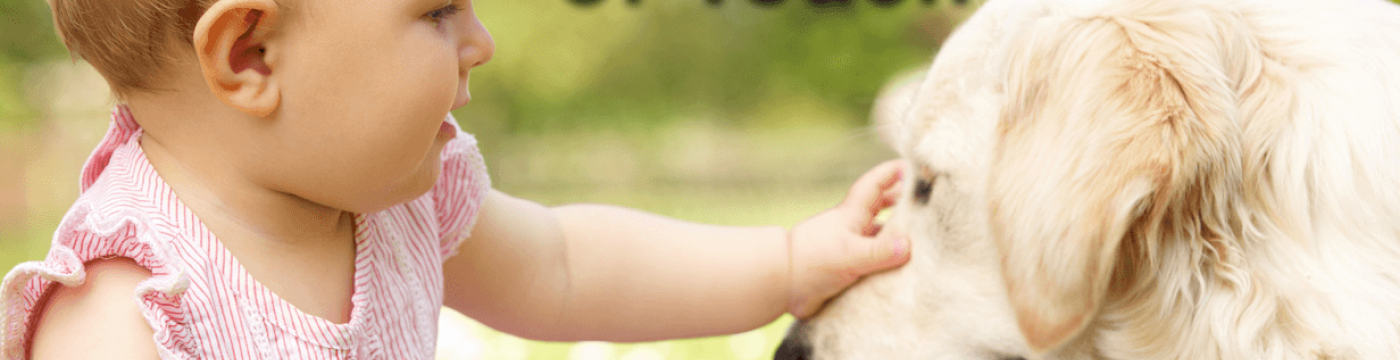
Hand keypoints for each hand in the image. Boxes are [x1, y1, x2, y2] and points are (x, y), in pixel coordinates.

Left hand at [786, 159, 910, 318]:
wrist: (780, 283)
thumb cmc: (811, 261)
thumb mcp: (848, 255)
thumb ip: (877, 251)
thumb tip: (907, 245)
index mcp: (852, 214)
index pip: (875, 184)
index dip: (893, 172)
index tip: (915, 164)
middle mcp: (853, 226)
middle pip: (882, 206)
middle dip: (902, 201)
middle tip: (927, 200)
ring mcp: (850, 246)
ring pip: (880, 234)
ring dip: (897, 234)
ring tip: (923, 236)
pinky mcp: (847, 267)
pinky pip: (874, 259)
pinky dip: (888, 260)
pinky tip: (903, 267)